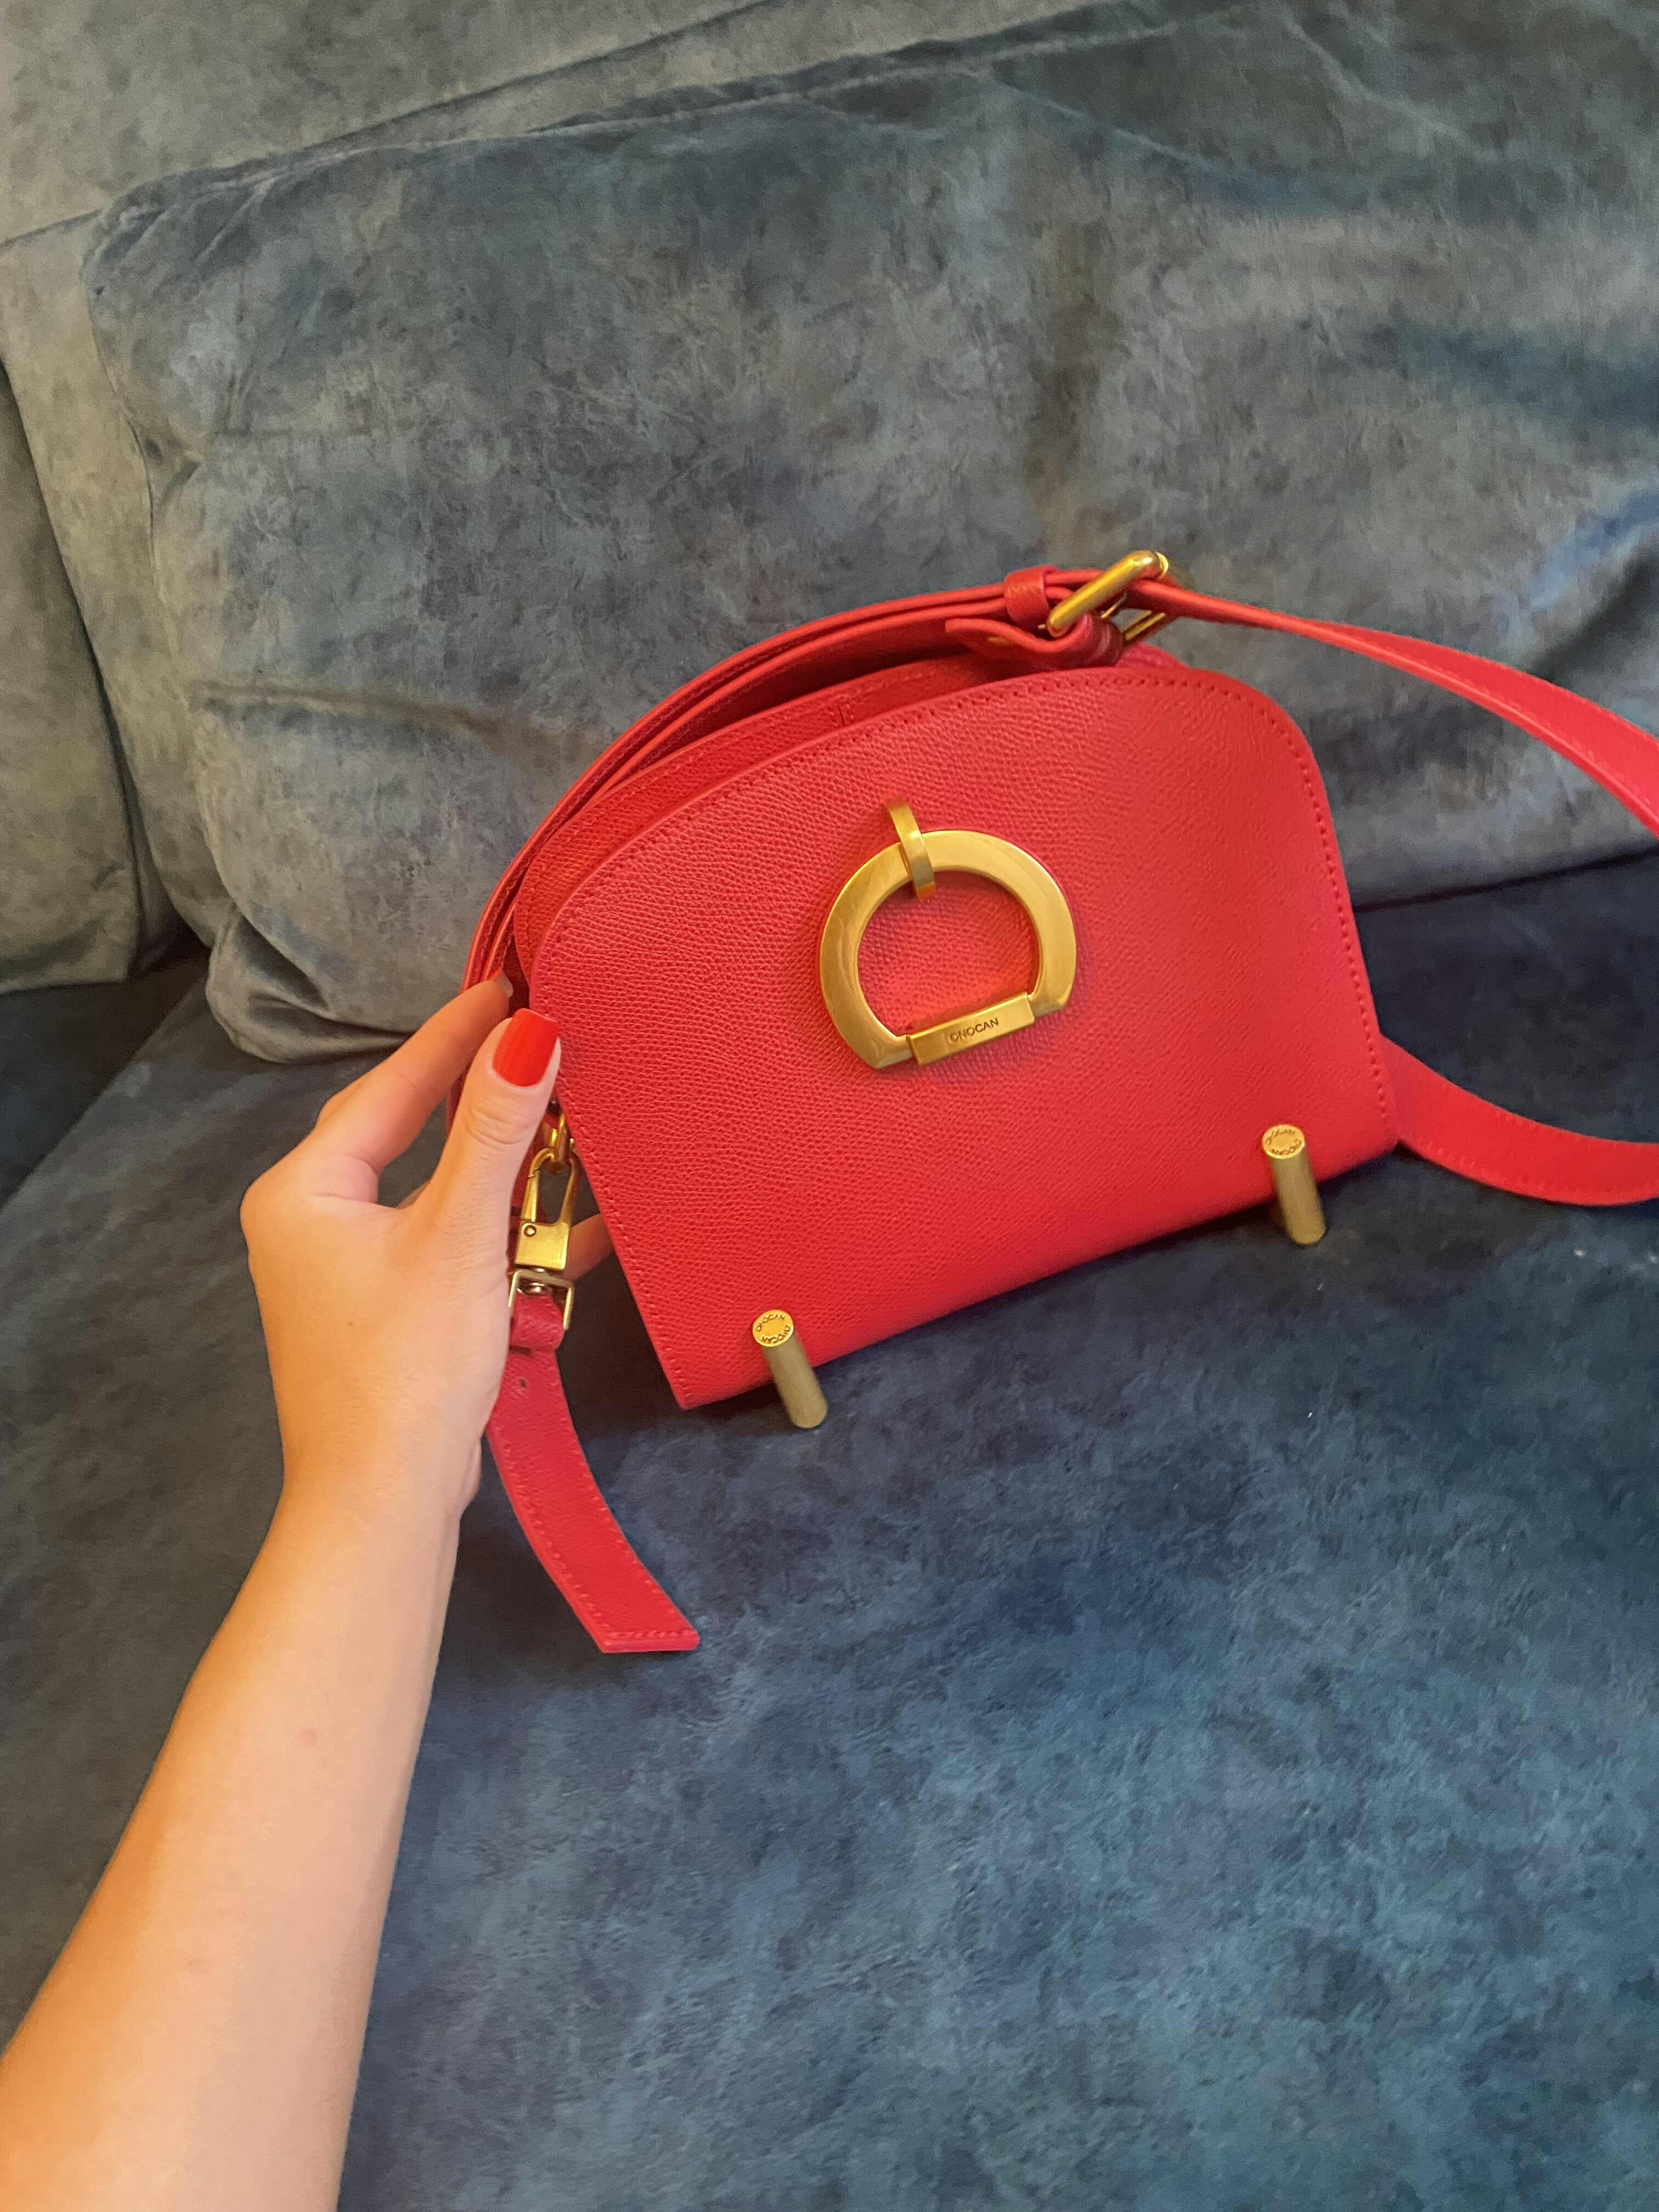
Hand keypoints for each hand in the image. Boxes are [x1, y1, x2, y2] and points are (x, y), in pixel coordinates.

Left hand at [240, 980, 608, 1526]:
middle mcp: (312, 1221)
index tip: (510, 983)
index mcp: (304, 1191)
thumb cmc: (408, 1367)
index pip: (391, 1087)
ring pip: (440, 1195)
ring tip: (570, 1128)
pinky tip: (574, 1227)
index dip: (456, 1035)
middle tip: (542, 1043)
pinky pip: (452, 1246)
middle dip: (487, 1104)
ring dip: (508, 1177)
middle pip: (413, 1135)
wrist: (383, 1502)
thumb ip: (496, 1130)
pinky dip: (506, 1237)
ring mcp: (347, 1271)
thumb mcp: (461, 1234)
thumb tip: (529, 1031)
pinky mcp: (386, 1312)